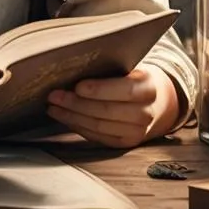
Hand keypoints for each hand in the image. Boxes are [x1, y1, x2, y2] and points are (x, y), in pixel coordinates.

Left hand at [46, 64, 180, 147]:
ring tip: (53, 107)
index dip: (100, 90)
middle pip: (107, 111)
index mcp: (148, 87)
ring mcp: (137, 131)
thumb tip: (73, 66)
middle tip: (54, 95)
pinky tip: (64, 117)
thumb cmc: (131, 78)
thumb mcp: (127, 67)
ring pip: (99, 126)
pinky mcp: (126, 142)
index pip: (125, 90)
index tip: (77, 86)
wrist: (155, 101)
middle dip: (76, 104)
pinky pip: (98, 137)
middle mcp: (146, 112)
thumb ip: (107, 68)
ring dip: (72, 117)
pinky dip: (78, 127)